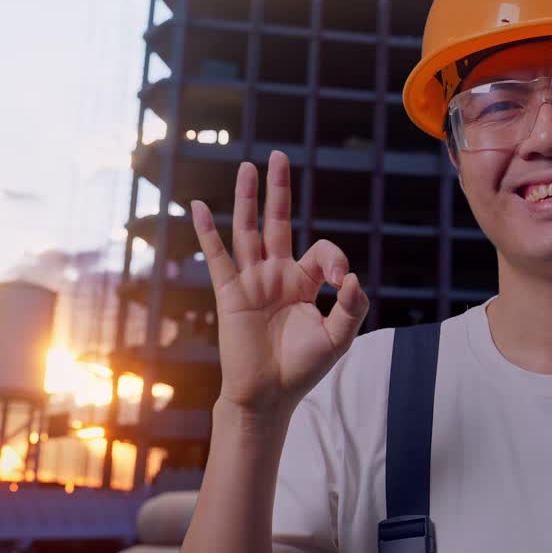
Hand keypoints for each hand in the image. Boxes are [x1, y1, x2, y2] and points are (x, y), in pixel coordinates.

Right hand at [191, 150, 369, 416]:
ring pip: (248, 230)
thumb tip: (354, 278)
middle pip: (278, 222)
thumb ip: (352, 308)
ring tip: (248, 166)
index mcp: (304, 282)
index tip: (342, 280)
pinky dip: (207, 231)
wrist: (268, 396)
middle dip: (280, 190)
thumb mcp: (338, 338)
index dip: (335, 259)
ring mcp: (252, 281)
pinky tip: (197, 206)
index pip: (322, 251)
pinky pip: (218, 257)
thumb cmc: (303, 368)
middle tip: (280, 156)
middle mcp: (277, 275)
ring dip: (248, 199)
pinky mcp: (231, 294)